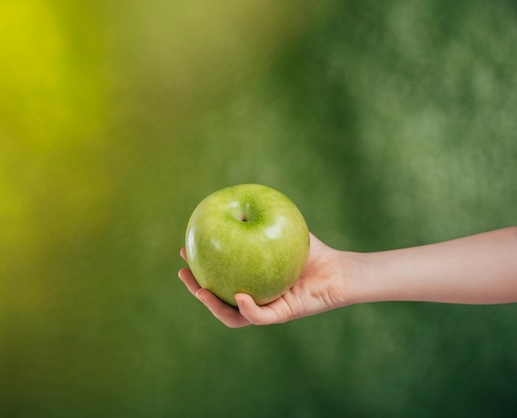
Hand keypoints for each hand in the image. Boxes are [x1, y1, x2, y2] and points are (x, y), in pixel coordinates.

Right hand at [178, 233, 350, 326]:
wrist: (339, 271)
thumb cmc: (312, 251)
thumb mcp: (280, 228)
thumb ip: (261, 218)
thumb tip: (237, 200)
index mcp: (249, 281)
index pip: (218, 277)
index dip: (198, 267)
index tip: (184, 251)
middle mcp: (254, 298)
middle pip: (218, 299)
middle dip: (197, 289)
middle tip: (184, 273)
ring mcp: (267, 309)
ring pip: (232, 315)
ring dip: (213, 306)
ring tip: (201, 291)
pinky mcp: (282, 315)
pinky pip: (260, 316)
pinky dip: (247, 308)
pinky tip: (239, 295)